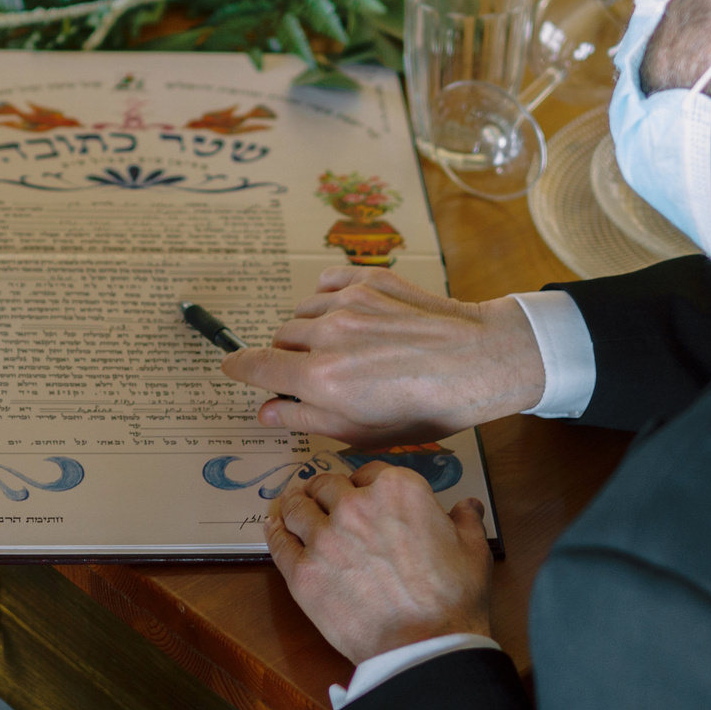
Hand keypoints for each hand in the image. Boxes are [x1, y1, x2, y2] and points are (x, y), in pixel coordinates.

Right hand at [219, 267, 543, 442]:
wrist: (479, 361)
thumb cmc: (428, 406)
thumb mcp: (363, 430)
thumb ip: (307, 418)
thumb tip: (267, 411)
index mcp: (320, 379)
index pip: (256, 366)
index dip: (238, 368)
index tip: (231, 367)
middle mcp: (327, 335)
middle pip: (281, 340)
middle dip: (288, 359)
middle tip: (315, 375)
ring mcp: (347, 302)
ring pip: (303, 313)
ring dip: (309, 330)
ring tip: (340, 348)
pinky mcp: (369, 279)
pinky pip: (325, 283)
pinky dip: (325, 298)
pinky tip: (343, 314)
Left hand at [266, 465, 493, 662]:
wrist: (424, 646)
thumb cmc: (452, 600)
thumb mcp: (472, 550)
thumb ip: (466, 519)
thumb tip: (467, 506)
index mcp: (398, 490)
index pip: (368, 472)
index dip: (363, 484)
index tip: (360, 493)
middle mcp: (355, 505)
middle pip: (327, 484)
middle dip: (325, 491)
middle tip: (321, 497)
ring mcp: (324, 538)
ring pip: (297, 507)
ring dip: (295, 503)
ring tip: (292, 505)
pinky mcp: (303, 572)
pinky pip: (279, 541)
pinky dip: (275, 530)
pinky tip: (274, 526)